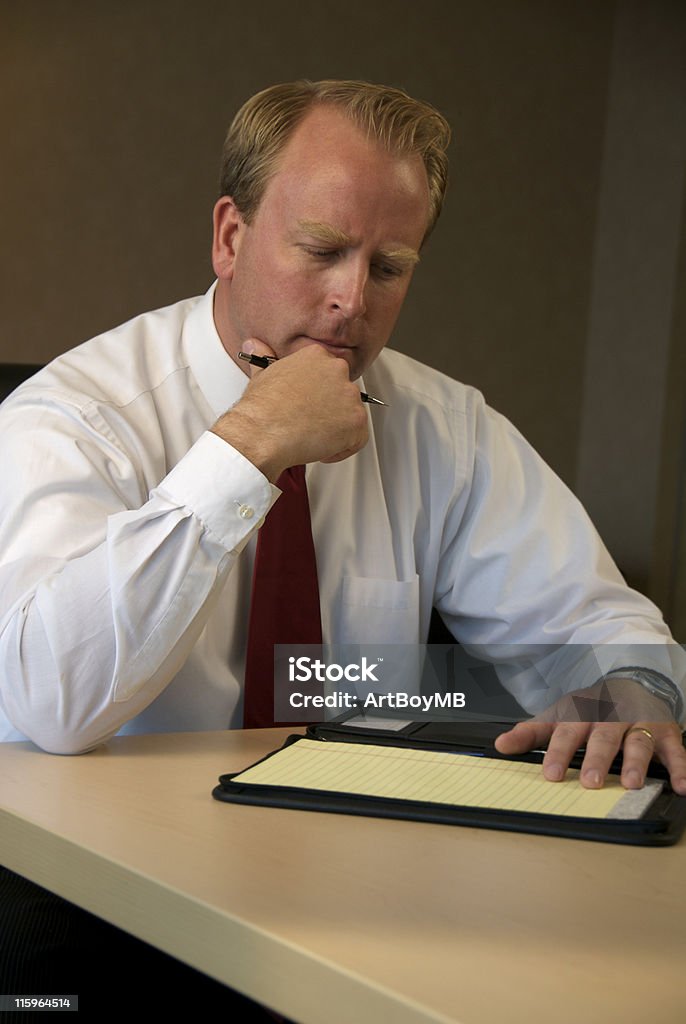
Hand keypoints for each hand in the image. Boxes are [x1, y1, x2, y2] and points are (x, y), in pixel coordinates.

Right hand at [211, 339, 368, 479]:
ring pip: (352, 415)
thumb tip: (256, 346)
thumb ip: (265, 357)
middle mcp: (337, 370)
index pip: (329, 374)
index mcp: (317, 355)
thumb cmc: (262, 408)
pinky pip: (358, 439)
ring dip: (336, 429)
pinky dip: (343, 449)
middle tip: (310, 422)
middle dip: (330, 410)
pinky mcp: (357, 420)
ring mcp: (350, 395)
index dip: (319, 394)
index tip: (309, 404)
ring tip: (312, 437)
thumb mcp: (261, 373)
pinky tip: (321, 449)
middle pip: (343, 393)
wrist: (264, 431)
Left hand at [495, 678, 685, 793]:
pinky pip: (676, 752)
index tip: (549, 773)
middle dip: (597, 759)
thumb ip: (530, 732)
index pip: (567, 733)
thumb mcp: (558, 716)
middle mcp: (611, 718)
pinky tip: (682, 786)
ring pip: (639, 742)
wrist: (631, 682)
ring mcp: (641, 724)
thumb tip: (500, 745)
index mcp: (582, 714)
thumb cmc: (591, 708)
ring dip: (635, 762)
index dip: (558, 753)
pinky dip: (682, 769)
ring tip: (631, 782)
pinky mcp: (666, 733)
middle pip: (603, 738)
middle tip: (590, 782)